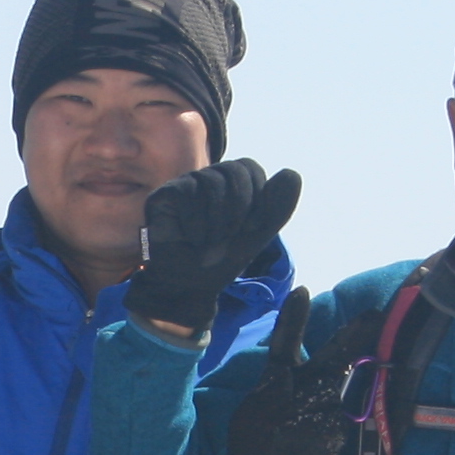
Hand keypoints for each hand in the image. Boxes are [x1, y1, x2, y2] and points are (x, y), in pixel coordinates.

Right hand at [130, 157, 302, 338]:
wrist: (192, 286)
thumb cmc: (223, 258)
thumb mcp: (259, 233)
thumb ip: (279, 206)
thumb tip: (292, 172)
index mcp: (231, 183)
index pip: (249, 167)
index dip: (256, 198)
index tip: (252, 228)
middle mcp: (207, 178)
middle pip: (231, 170)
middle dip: (237, 208)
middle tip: (229, 236)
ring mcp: (184, 185)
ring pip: (209, 181)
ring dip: (216, 220)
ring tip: (209, 241)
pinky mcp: (163, 197)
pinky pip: (185, 193)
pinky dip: (196, 223)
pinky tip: (193, 240)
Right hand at [222, 287, 355, 454]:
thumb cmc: (252, 454)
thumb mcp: (248, 416)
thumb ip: (270, 387)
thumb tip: (286, 371)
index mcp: (273, 393)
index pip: (284, 346)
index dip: (293, 319)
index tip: (303, 291)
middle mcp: (306, 401)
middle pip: (332, 358)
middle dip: (355, 334)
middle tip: (376, 313)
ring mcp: (328, 416)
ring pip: (337, 383)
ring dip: (341, 372)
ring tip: (343, 364)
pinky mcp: (340, 430)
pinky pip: (339, 405)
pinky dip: (334, 401)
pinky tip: (324, 410)